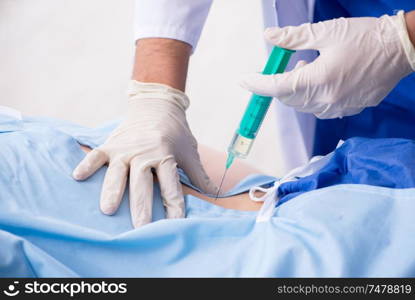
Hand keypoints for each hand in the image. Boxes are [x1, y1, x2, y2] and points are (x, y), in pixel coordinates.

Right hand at [72, 81, 216, 227]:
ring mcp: (125, 149)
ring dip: (112, 190)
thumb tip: (215, 193)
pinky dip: (88, 164)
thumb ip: (199, 175)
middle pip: (142, 182)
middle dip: (141, 206)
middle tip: (139, 227)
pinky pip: (97, 155)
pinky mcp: (111, 144)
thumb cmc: (176, 132)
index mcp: (166, 156)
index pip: (171, 186)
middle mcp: (145, 153)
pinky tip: (78, 176)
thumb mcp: (190, 151)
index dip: (174, 206)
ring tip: (107, 210)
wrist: (156, 105)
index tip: (175, 225)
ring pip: (117, 172)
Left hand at [240, 11, 414, 118]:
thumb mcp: (326, 32)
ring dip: (299, 90)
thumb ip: (293, 38)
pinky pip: (321, 108)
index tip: (244, 81)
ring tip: (312, 67)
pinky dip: (314, 97)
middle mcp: (327, 100)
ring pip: (304, 106)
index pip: (277, 88)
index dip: (257, 85)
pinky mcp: (350, 109)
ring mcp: (339, 108)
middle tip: (293, 63)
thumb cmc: (365, 36)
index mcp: (318, 80)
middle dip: (282, 84)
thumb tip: (269, 37)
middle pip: (289, 99)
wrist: (402, 48)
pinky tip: (325, 80)